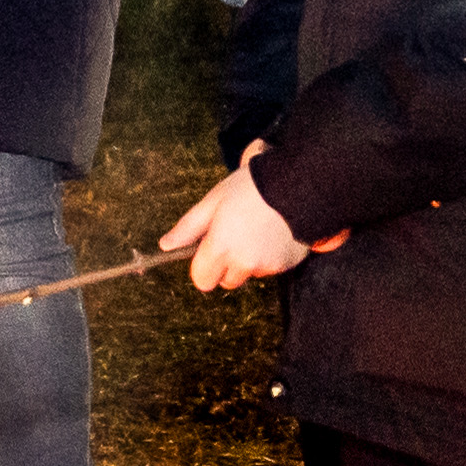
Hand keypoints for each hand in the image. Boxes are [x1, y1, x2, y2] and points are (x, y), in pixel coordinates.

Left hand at [161, 143, 344, 289]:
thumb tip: (166, 244)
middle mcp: (244, 263)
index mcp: (221, 248)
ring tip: (256, 230)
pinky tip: (273, 234)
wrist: (299, 185)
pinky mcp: (288, 265)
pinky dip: (269, 257)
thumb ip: (188, 228)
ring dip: (249, 260)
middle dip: (226, 265)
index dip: (202, 266)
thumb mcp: (212, 202)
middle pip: (226, 281)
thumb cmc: (251, 189)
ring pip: (249, 274)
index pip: (202, 280)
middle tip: (233, 236)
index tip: (208, 250)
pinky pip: (271, 268)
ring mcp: (268, 267)